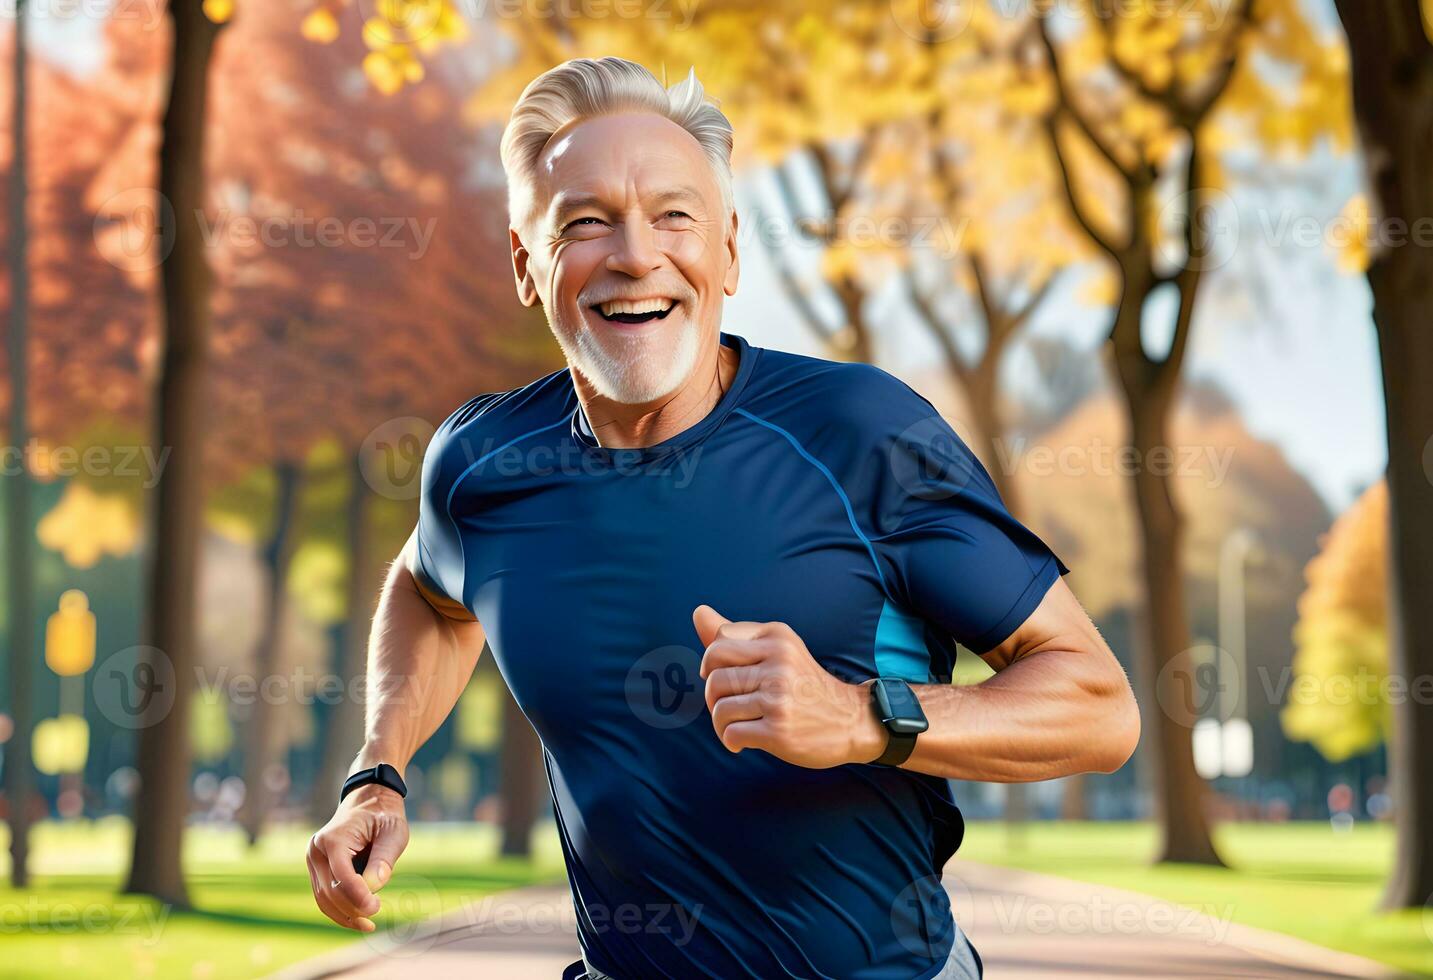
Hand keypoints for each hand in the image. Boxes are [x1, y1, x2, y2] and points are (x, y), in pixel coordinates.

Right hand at [306, 782, 409, 931]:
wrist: (369, 800)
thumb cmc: (384, 815)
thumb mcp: (393, 832)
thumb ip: (384, 859)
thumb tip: (375, 887)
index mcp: (333, 838)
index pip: (341, 876)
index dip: (358, 896)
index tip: (377, 907)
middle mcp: (316, 850)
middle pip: (329, 891)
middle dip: (352, 908)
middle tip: (377, 913)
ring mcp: (314, 860)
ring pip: (323, 899)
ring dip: (345, 915)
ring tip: (369, 924)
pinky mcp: (318, 869)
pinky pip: (325, 896)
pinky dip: (341, 910)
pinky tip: (360, 918)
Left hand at [694, 605, 886, 767]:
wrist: (851, 720)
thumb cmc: (804, 684)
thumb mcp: (777, 650)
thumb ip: (735, 634)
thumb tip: (698, 611)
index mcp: (777, 637)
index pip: (717, 644)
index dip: (713, 666)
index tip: (731, 679)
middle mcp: (779, 662)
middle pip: (713, 676)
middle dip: (713, 696)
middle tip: (731, 706)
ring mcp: (779, 696)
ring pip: (719, 708)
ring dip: (721, 723)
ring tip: (738, 725)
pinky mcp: (778, 729)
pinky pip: (731, 733)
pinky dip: (731, 741)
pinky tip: (745, 742)